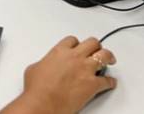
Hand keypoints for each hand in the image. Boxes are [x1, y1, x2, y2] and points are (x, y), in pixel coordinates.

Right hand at [1, 36, 116, 113]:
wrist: (43, 103)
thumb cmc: (37, 89)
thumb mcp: (33, 69)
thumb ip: (43, 63)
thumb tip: (44, 66)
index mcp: (60, 52)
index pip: (72, 40)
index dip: (76, 43)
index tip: (78, 46)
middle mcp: (75, 57)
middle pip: (92, 43)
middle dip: (96, 46)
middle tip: (97, 49)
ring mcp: (85, 70)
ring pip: (104, 56)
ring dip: (108, 57)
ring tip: (110, 59)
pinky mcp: (92, 84)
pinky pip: (107, 81)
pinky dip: (110, 82)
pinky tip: (110, 83)